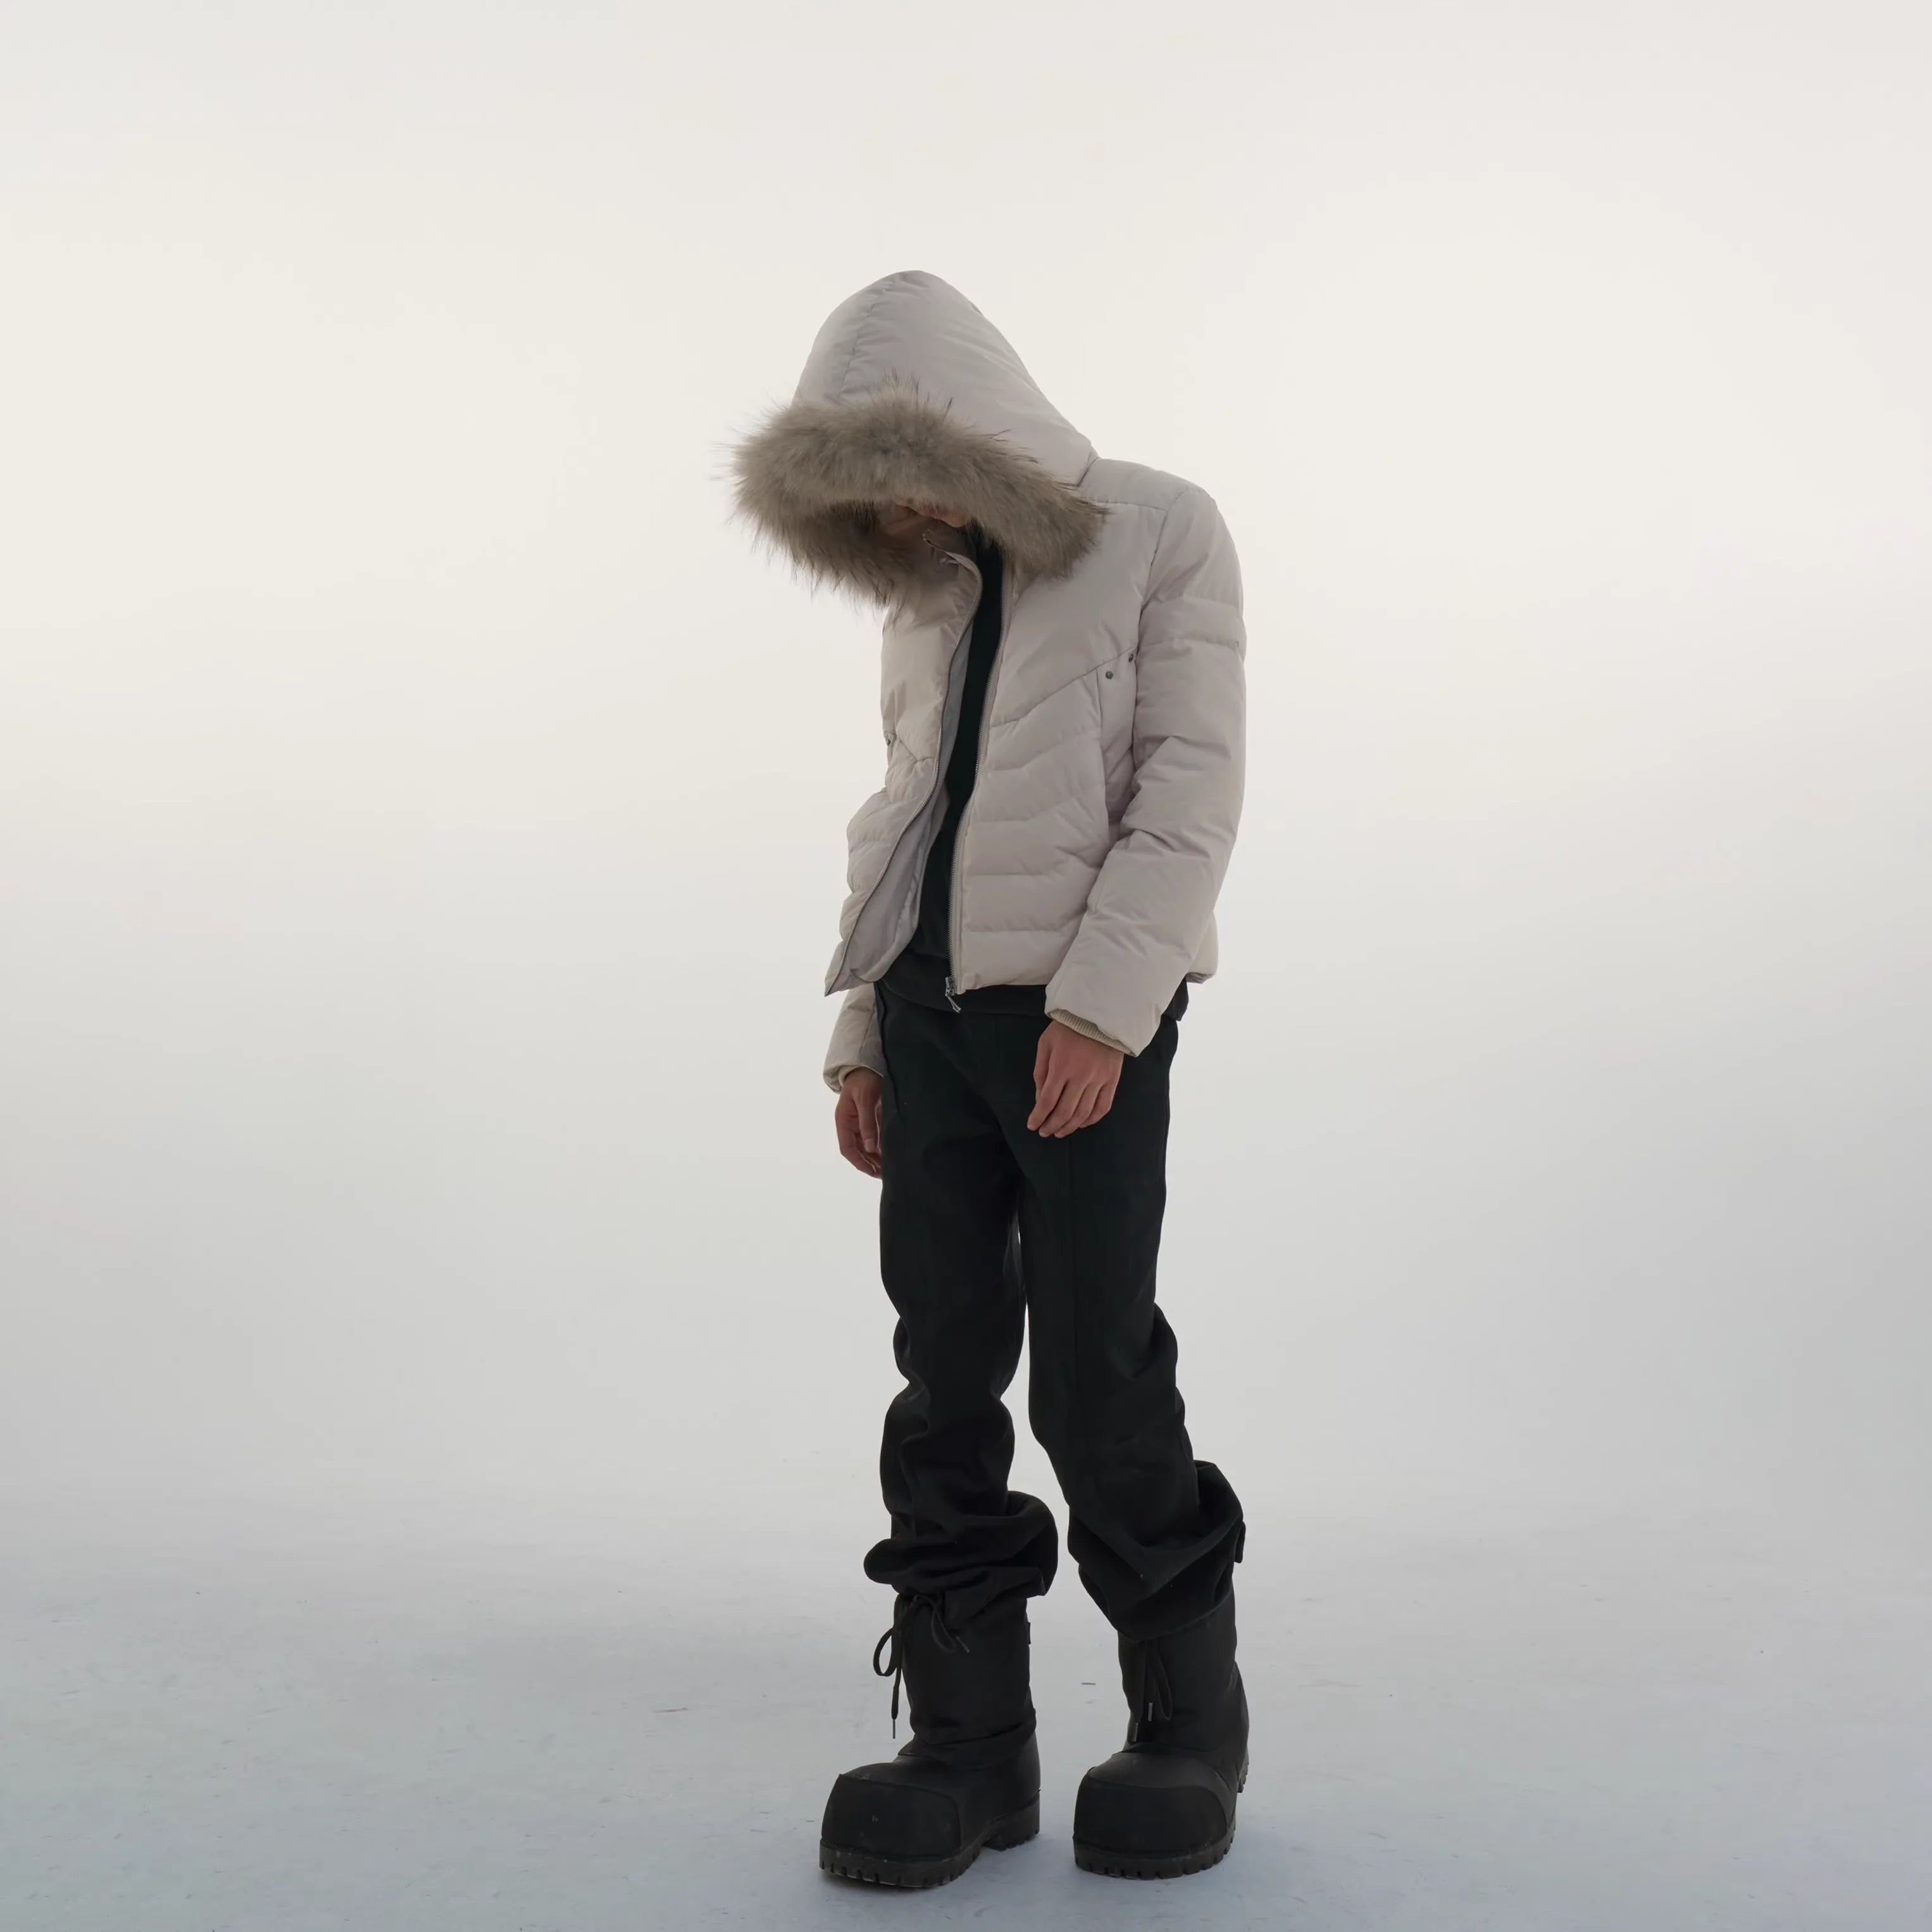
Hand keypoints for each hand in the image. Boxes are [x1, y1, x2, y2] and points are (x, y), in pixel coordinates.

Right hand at [835, 1068, 883, 1176]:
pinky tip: (890, 1154)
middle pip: (857, 1150)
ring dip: (875, 1158)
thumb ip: (868, 1123)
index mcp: (843, 1120)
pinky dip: (881, 1147)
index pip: (847, 1148)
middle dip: (869, 1164)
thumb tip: (871, 1148)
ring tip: (888, 1168)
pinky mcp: (871, 1119)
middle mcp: (850, 1124)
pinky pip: (874, 1137)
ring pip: (866, 1146)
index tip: (871, 1171)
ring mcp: (860, 1122)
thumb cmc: (864, 1079)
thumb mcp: (866, 1099)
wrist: (869, 1064)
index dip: (858, 1162)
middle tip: (884, 1175)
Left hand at [1028, 1020, 1123, 1136]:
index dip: (1038, 1117)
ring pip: (1083, 1114)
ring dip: (1070, 1127)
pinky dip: (1091, 1120)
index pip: (1047, 1101)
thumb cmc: (1068, 1027)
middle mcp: (1081, 1077)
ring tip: (1060, 1132)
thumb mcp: (1046, 1044)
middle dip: (1052, 1126)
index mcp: (1061, 1067)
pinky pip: (1103, 1107)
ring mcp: (1099, 1080)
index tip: (1032, 1126)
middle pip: (1065, 1112)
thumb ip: (1040, 1072)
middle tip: (1045, 1132)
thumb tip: (1039, 1099)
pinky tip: (1081, 1123)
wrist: (1100, 1015)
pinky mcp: (1113, 1080)